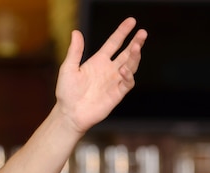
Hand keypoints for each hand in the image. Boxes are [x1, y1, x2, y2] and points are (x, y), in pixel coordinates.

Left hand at [55, 17, 147, 133]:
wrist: (69, 113)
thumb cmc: (66, 92)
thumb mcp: (68, 68)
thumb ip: (75, 51)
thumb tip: (75, 32)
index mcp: (98, 61)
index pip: (114, 43)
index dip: (122, 32)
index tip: (131, 21)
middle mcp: (108, 70)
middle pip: (127, 53)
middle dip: (136, 42)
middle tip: (143, 32)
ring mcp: (114, 81)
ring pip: (130, 66)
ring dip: (135, 56)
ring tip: (137, 46)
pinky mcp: (117, 94)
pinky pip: (127, 83)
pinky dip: (128, 75)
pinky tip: (123, 69)